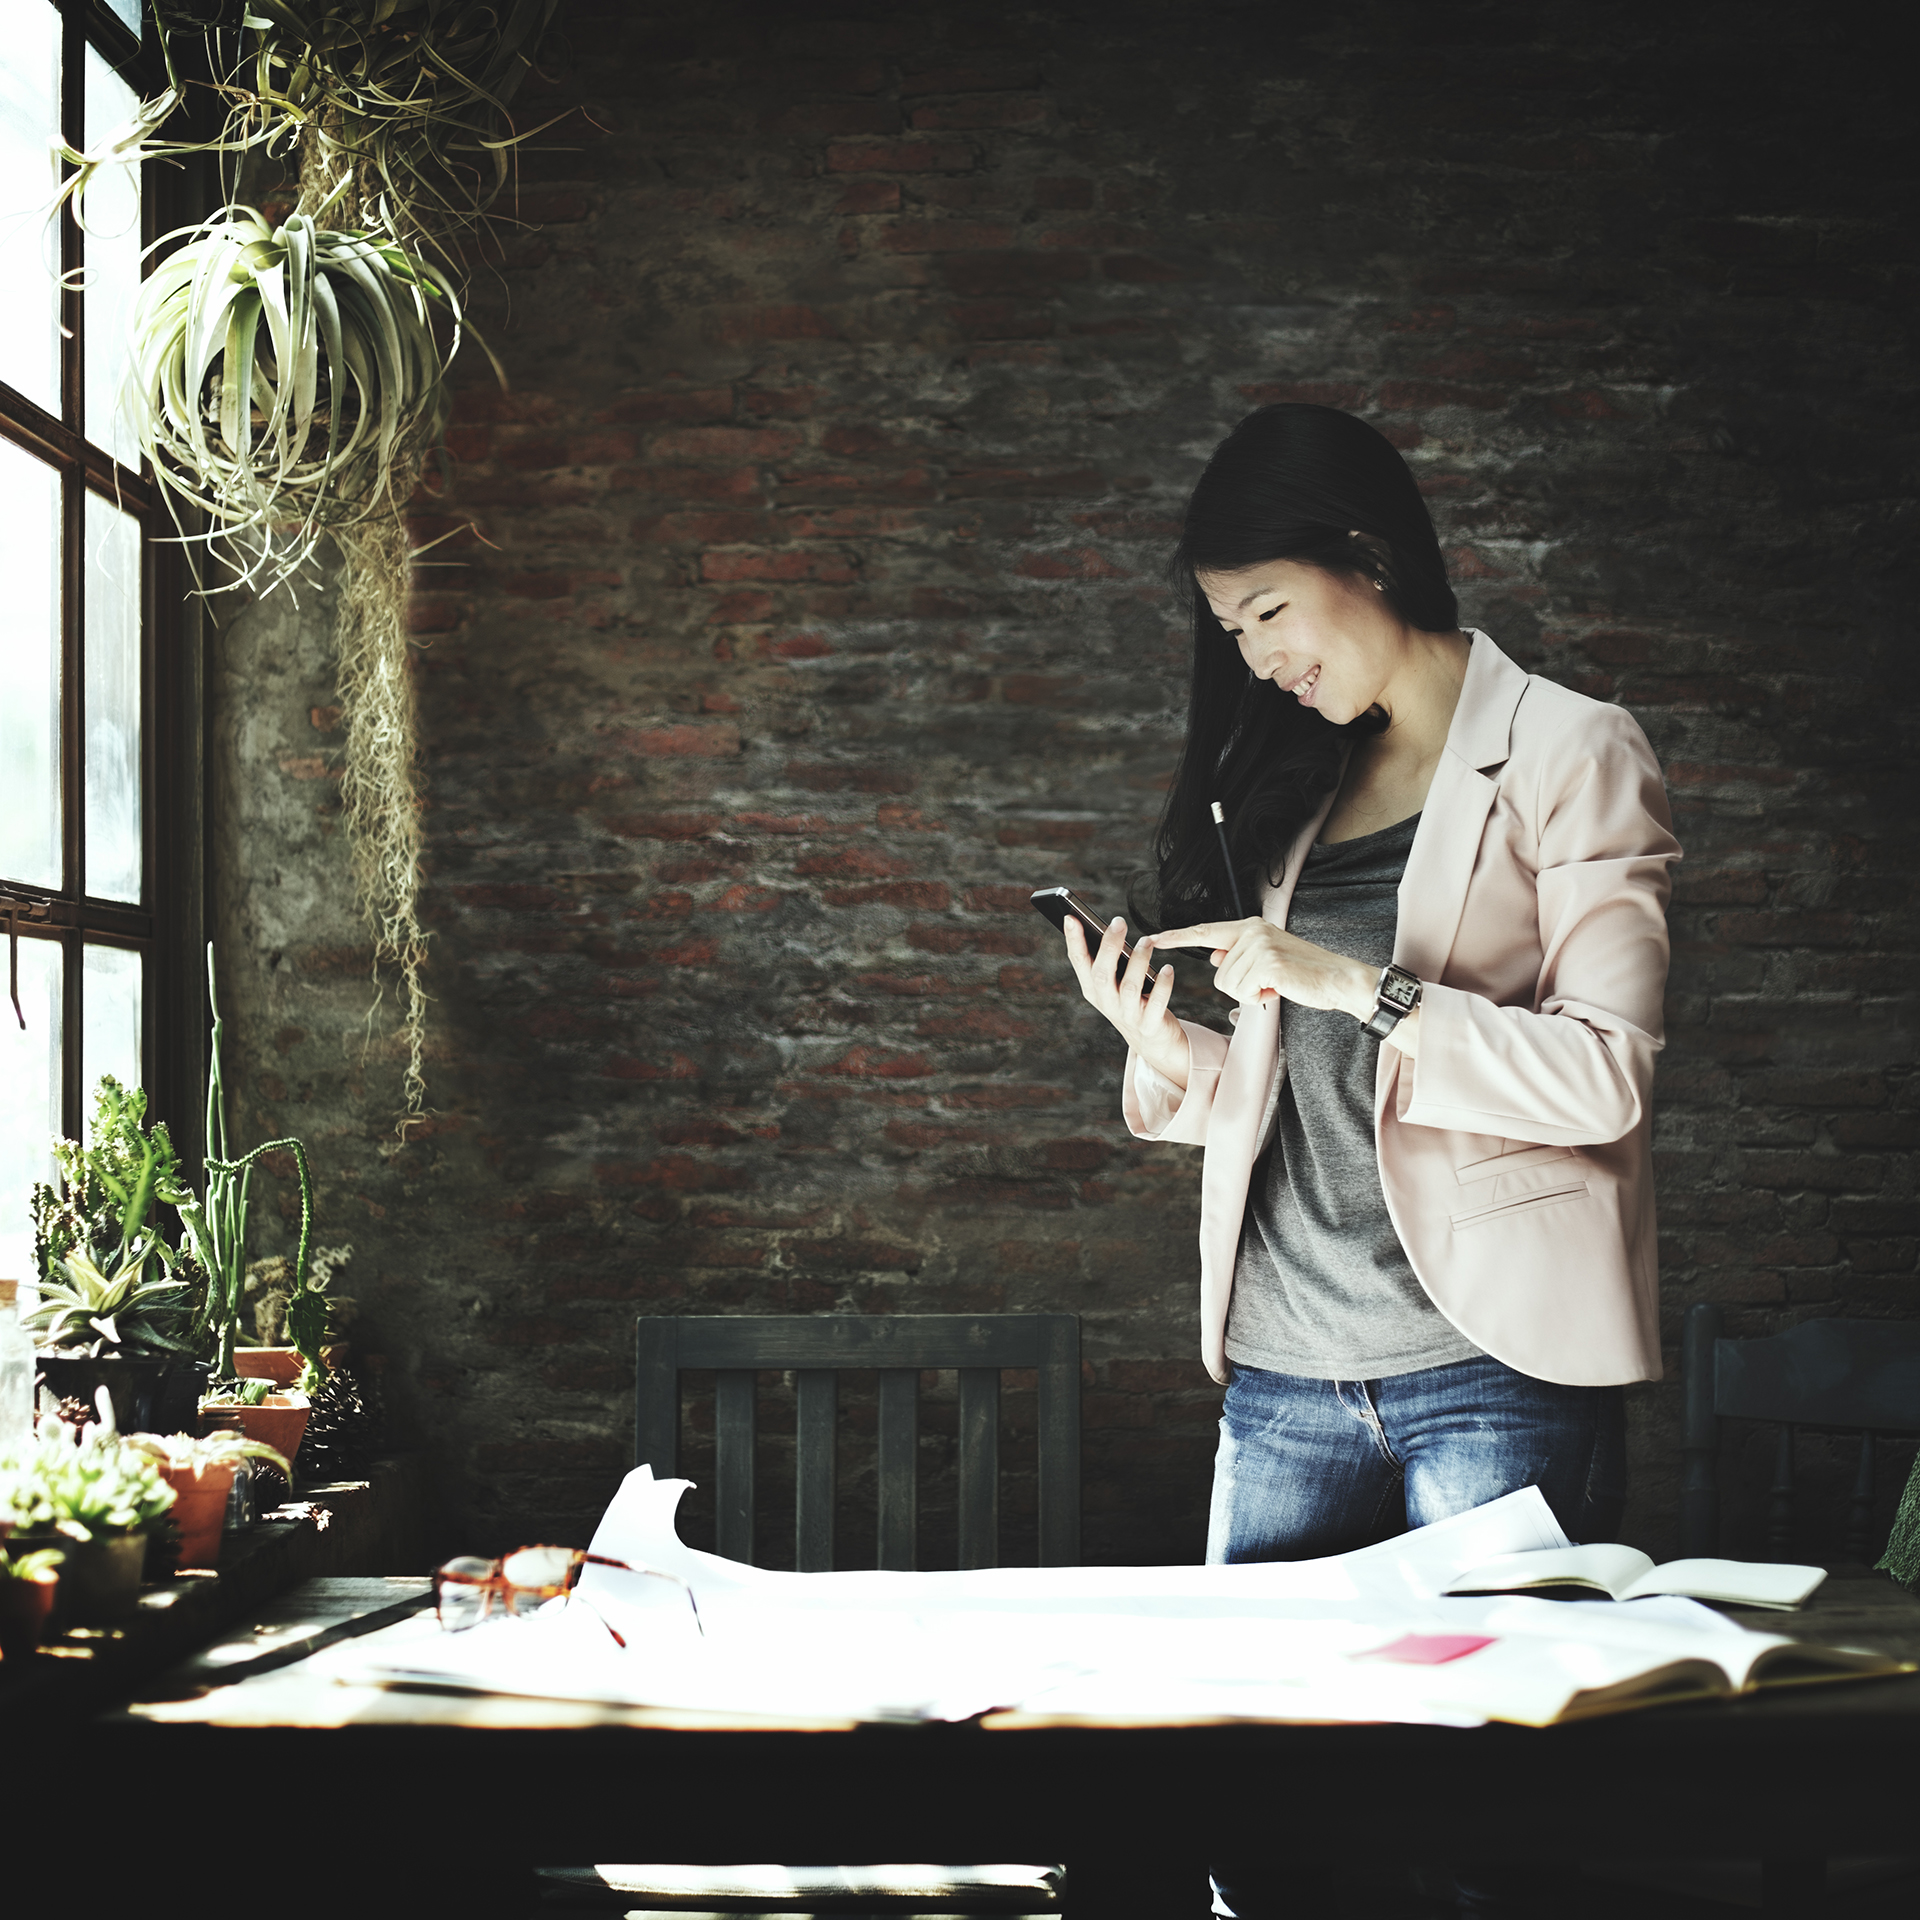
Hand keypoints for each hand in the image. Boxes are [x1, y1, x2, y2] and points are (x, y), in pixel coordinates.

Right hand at [1062, 915, 1190, 1092]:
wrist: (1151, 1040)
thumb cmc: (1131, 1001)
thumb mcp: (1113, 983)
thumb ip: (1109, 960)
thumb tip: (1111, 926)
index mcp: (1092, 988)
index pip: (1079, 961)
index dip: (1073, 940)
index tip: (1071, 917)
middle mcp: (1106, 1002)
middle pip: (1102, 973)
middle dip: (1109, 946)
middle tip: (1119, 921)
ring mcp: (1127, 1015)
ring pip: (1129, 987)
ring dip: (1138, 961)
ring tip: (1147, 942)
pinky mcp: (1149, 1024)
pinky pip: (1156, 1003)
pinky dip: (1163, 985)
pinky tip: (1168, 969)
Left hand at [1151, 919, 1377, 1017]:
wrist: (1338, 979)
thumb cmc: (1303, 973)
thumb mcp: (1267, 960)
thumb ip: (1239, 956)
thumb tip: (1213, 956)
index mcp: (1250, 927)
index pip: (1206, 932)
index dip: (1177, 937)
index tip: (1152, 938)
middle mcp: (1252, 931)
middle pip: (1219, 972)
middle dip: (1241, 987)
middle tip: (1270, 983)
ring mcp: (1260, 945)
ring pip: (1228, 984)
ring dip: (1251, 993)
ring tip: (1276, 984)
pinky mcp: (1267, 963)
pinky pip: (1242, 991)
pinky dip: (1259, 998)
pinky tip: (1278, 989)